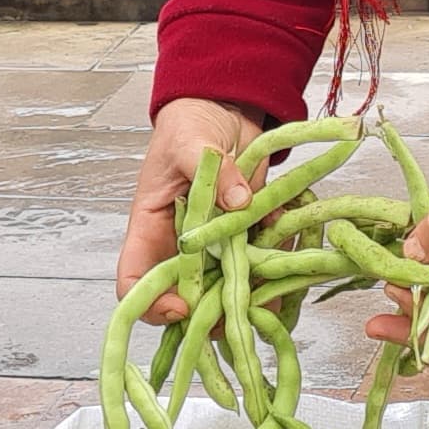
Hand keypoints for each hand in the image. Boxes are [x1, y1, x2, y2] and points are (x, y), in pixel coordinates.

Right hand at [116, 96, 263, 323]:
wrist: (223, 109)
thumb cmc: (188, 125)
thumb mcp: (192, 143)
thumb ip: (211, 171)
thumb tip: (238, 202)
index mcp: (152, 228)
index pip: (136, 279)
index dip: (151, 303)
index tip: (181, 307)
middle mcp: (182, 244)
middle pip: (186, 295)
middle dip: (209, 314)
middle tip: (236, 320)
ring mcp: (216, 242)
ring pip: (226, 286)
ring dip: (249, 297)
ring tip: (273, 302)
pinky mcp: (246, 232)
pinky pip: (260, 259)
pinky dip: (277, 266)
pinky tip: (293, 262)